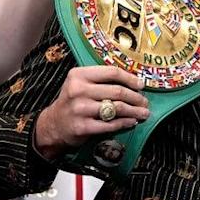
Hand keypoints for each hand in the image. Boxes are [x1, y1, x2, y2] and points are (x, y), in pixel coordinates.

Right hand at [34, 66, 149, 159]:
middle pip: (118, 91)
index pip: (112, 72)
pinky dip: (125, 123)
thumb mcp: (81, 83)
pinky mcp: (83, 126)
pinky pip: (111, 124)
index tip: (141, 85)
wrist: (55, 124)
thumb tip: (134, 82)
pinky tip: (132, 122)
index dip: (130, 78)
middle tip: (145, 102)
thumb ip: (102, 79)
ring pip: (117, 108)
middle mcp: (78, 90)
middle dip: (136, 98)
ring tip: (143, 113)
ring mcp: (80, 109)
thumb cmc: (74, 101)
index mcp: (79, 75)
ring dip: (135, 111)